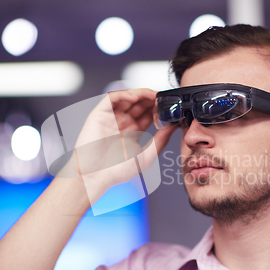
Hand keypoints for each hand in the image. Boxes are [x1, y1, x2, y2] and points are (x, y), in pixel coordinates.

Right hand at [60, 89, 176, 201]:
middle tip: (164, 98)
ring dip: (141, 94)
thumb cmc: (116, 171)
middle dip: (152, 99)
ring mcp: (111, 117)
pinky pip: (112, 98)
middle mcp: (122, 122)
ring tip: (153, 95)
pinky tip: (136, 97)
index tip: (170, 107)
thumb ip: (161, 140)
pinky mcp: (100, 114)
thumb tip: (173, 126)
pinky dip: (124, 94)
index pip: (147, 113)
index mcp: (132, 131)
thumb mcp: (147, 155)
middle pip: (139, 103)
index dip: (158, 108)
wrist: (95, 176)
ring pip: (127, 97)